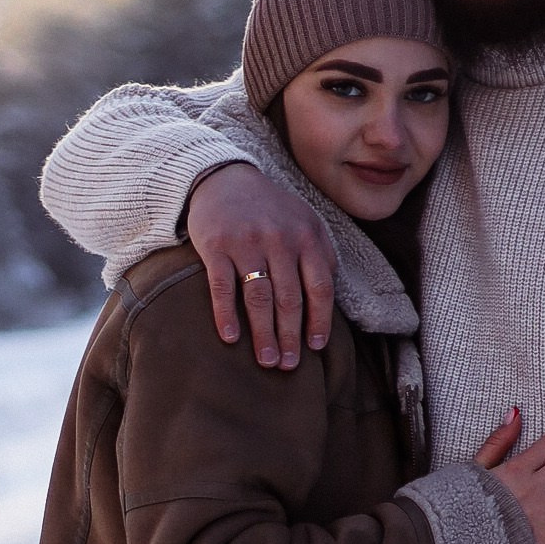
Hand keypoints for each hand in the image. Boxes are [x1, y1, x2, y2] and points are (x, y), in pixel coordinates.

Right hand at [187, 162, 336, 369]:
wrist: (224, 178)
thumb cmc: (269, 209)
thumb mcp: (303, 221)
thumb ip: (320, 254)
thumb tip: (328, 298)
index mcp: (306, 236)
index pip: (319, 287)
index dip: (319, 320)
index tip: (315, 347)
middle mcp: (279, 240)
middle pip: (289, 298)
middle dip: (290, 336)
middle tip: (288, 365)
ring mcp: (247, 242)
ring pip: (259, 297)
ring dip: (264, 333)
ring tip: (266, 361)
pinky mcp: (216, 245)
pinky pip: (222, 286)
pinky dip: (226, 314)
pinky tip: (231, 338)